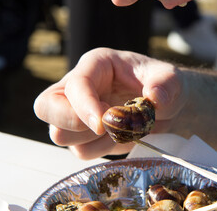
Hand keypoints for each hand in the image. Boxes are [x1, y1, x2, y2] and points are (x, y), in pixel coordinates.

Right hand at [34, 48, 186, 158]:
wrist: (166, 106)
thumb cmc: (164, 86)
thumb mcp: (171, 79)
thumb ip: (165, 85)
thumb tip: (154, 98)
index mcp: (96, 65)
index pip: (75, 85)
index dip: (84, 106)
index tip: (103, 124)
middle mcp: (79, 87)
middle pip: (46, 107)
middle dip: (71, 123)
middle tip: (104, 128)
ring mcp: (77, 112)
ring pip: (59, 134)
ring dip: (92, 139)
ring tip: (121, 130)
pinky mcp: (83, 134)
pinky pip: (79, 151)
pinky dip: (100, 150)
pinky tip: (119, 138)